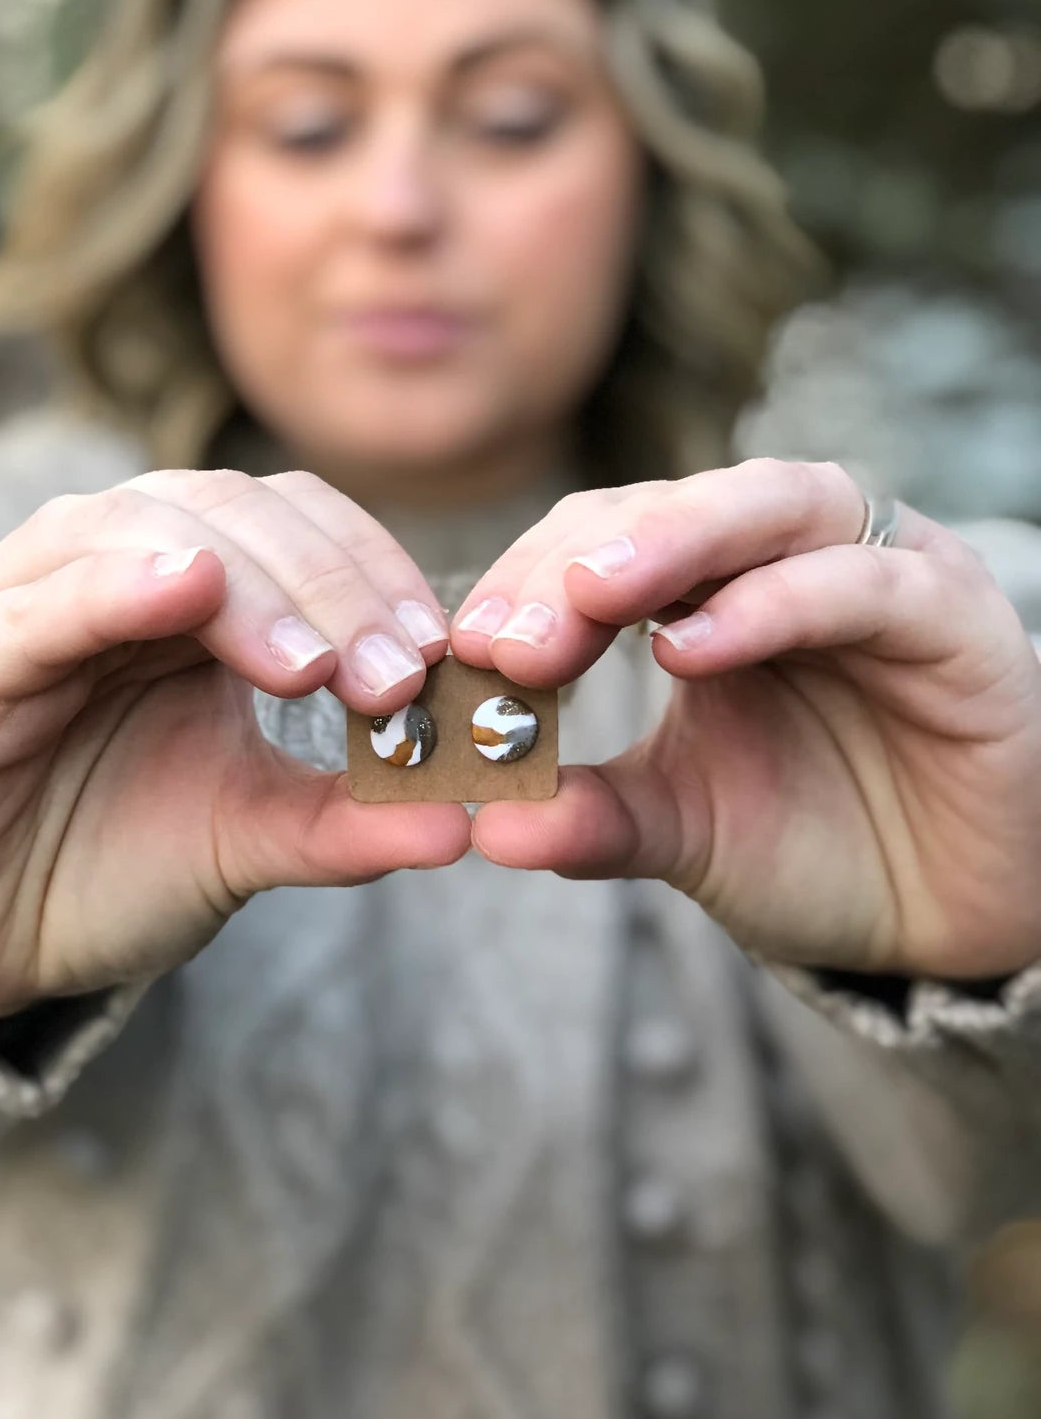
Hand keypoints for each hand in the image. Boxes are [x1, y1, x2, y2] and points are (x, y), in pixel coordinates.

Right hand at [0, 469, 467, 1023]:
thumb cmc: (110, 861)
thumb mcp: (247, 837)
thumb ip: (343, 821)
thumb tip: (465, 823)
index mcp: (200, 590)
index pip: (303, 525)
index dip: (377, 572)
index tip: (442, 656)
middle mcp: (120, 564)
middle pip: (241, 513)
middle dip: (331, 590)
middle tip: (394, 677)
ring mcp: (35, 596)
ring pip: (149, 530)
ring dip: (248, 586)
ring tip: (311, 663)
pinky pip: (38, 603)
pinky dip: (110, 587)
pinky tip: (182, 594)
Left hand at [450, 459, 1040, 978]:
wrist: (952, 913)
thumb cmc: (818, 844)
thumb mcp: (683, 828)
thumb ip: (591, 815)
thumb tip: (484, 829)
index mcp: (713, 586)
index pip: (604, 541)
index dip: (529, 581)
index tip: (466, 649)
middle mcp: (789, 555)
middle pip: (670, 506)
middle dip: (577, 561)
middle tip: (502, 635)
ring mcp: (875, 570)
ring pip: (769, 505)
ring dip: (670, 544)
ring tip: (586, 598)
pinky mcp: (952, 614)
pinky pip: (861, 584)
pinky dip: (773, 603)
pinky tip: (693, 648)